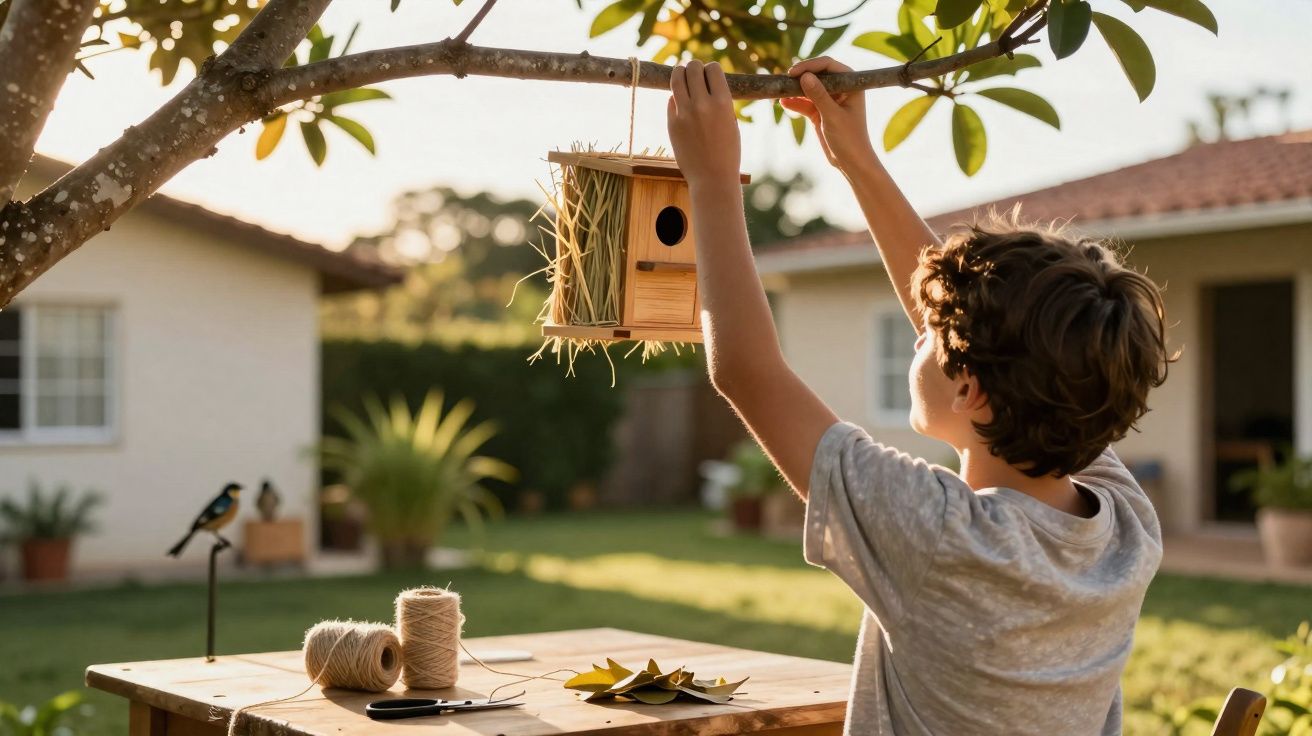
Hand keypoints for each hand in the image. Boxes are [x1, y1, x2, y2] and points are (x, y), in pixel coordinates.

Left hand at [667, 60, 740, 187]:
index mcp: (723, 102)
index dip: (711, 69)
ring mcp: (685, 113)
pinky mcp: (672, 123)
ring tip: (683, 77)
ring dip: (680, 74)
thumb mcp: (731, 121)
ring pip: (676, 77)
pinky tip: (682, 106)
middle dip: (694, 67)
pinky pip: (671, 99)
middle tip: (695, 74)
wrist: (713, 178)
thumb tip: (705, 80)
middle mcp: (703, 104)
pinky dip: (676, 98)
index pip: (713, 68)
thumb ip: (719, 100)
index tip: (710, 75)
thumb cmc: (727, 151)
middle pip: (693, 67)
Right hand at [781, 57, 875, 173]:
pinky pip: (804, 103)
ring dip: (795, 90)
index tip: (793, 72)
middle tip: (784, 80)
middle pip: (817, 75)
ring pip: (808, 88)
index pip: (829, 66)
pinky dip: (794, 103)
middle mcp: (840, 89)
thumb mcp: (832, 116)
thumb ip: (819, 95)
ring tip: (780, 91)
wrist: (851, 162)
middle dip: (800, 77)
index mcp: (851, 84)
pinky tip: (783, 103)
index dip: (810, 66)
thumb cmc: (849, 139)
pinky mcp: (820, 112)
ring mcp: (829, 100)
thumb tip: (805, 76)